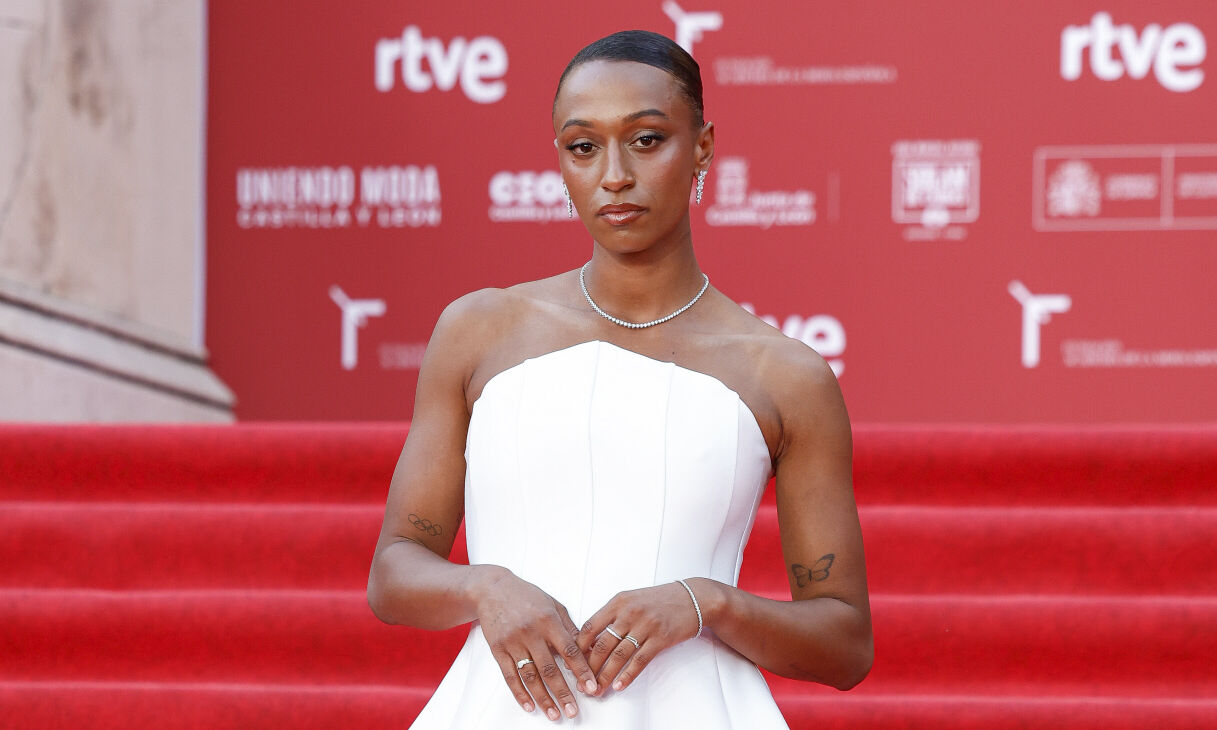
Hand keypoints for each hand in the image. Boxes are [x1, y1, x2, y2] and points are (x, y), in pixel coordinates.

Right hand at [474, 567, 598, 720]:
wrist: (492, 589)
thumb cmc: (526, 596)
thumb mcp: (553, 605)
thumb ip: (569, 627)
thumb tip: (588, 648)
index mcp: (549, 620)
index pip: (569, 650)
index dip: (581, 671)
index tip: (591, 688)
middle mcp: (531, 632)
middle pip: (550, 669)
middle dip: (563, 693)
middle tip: (573, 711)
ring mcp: (513, 642)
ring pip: (530, 676)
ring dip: (543, 698)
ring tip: (554, 714)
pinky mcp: (498, 649)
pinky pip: (509, 675)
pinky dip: (519, 693)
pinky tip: (529, 705)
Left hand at [576, 581, 702, 693]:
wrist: (693, 598)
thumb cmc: (659, 600)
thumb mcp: (631, 599)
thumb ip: (612, 615)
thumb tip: (591, 640)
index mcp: (618, 602)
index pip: (590, 626)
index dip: (578, 647)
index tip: (572, 662)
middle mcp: (629, 613)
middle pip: (602, 645)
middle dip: (589, 668)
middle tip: (582, 683)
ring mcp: (645, 626)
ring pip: (618, 656)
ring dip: (605, 676)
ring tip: (597, 689)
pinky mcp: (660, 638)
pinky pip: (639, 661)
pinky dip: (627, 675)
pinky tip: (619, 685)